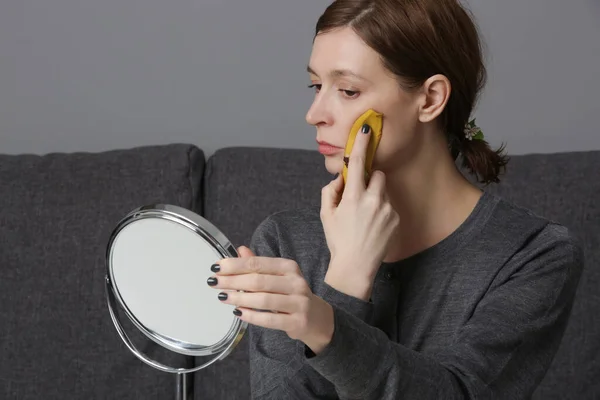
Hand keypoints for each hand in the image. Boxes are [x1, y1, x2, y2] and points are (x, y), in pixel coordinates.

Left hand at [208, 246, 334, 354]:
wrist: (317, 319)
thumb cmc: (292, 295)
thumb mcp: (278, 277)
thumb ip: (258, 264)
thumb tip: (240, 250)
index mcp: (289, 267)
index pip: (258, 263)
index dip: (235, 265)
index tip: (217, 267)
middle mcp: (296, 282)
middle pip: (258, 280)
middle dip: (233, 281)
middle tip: (214, 283)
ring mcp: (299, 302)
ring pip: (263, 299)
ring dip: (239, 298)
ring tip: (222, 297)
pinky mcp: (298, 321)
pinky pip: (270, 319)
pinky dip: (251, 316)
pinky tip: (238, 312)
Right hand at [320, 124, 399, 300]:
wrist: (356, 267)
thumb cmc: (338, 240)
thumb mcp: (325, 215)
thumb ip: (330, 190)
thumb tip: (340, 178)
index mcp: (353, 197)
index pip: (357, 164)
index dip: (361, 145)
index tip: (366, 130)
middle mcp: (373, 200)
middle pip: (377, 175)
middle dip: (370, 180)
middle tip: (359, 195)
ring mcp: (387, 210)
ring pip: (384, 190)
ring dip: (376, 195)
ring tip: (366, 216)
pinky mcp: (396, 218)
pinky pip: (390, 204)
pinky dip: (382, 209)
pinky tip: (374, 226)